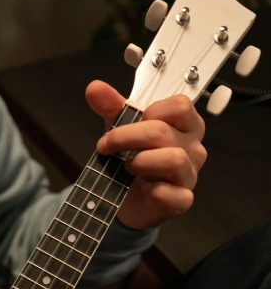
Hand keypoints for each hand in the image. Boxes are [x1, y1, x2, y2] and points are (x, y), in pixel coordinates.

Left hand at [86, 81, 206, 229]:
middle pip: (164, 132)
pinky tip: (145, 189)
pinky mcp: (183, 200)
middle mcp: (193, 148)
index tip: (131, 121)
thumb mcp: (122, 130)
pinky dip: (156, 191)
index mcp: (186, 125)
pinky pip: (176, 195)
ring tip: (128, 167)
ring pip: (174, 159)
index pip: (180, 105)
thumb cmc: (134, 160)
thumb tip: (94, 88)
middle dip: (127, 137)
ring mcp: (190, 174)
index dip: (151, 111)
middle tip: (108, 145)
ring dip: (141, 161)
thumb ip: (112, 107)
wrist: (130, 200)